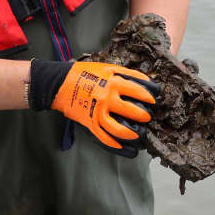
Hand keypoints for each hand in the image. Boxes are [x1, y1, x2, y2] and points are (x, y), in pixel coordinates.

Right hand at [28, 60, 159, 156]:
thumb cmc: (84, 73)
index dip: (149, 97)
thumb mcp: (107, 67)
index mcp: (113, 82)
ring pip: (119, 129)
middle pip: (131, 111)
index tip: (154, 101)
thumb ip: (127, 73)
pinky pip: (104, 138)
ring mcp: (97, 112)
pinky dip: (116, 145)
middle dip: (143, 116)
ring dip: (132, 134)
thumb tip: (146, 81)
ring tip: (138, 135)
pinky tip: (125, 148)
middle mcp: (107, 98)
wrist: (60, 83)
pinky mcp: (89, 123)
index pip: (137, 91)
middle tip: (147, 118)